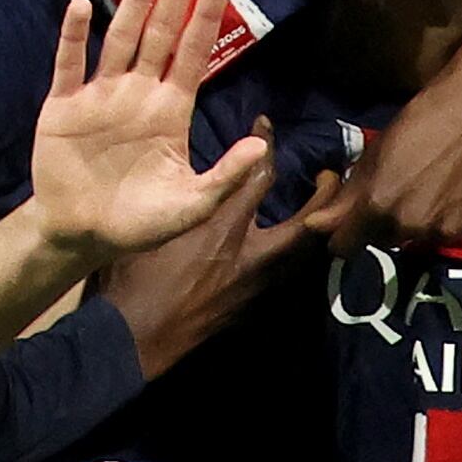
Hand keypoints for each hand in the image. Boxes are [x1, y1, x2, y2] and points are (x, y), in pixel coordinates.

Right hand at [31, 0, 268, 265]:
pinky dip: (74, 37)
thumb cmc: (140, 222)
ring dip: (135, 0)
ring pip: (121, 37)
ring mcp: (100, 95)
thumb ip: (225, 177)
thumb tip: (259, 146)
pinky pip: (70, 65)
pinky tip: (81, 7)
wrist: (83, 235)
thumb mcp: (190, 205)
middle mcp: (139, 92)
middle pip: (161, 31)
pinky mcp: (63, 107)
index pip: (194, 52)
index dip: (207, 16)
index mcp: (171, 110)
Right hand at [95, 120, 338, 379]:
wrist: (135, 338)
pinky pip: (287, 275)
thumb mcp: (154, 226)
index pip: (258, 176)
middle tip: (329, 176)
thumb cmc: (132, 278)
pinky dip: (296, 256)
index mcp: (222, 228)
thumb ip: (183, 198)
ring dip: (316, 229)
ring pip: (303, 253)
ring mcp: (257, 285)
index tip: (266, 124)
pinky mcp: (253, 306)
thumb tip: (203, 174)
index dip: (267, 145)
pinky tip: (291, 247)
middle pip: (307, 221)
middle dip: (326, 196)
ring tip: (321, 210)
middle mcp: (251, 256)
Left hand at [308, 35, 461, 252]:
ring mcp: (446, 232)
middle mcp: (410, 228)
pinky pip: (453, 232)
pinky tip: (460, 187)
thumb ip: (346, 196)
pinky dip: (452, 217)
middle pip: (383, 241)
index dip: (343, 231)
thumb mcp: (375, 151)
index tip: (351, 215)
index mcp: (378, 207)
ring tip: (435, 184)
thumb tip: (315, 224)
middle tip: (400, 187)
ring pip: (419, 238)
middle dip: (383, 222)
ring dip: (420, 221)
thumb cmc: (423, 116)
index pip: (343, 247)